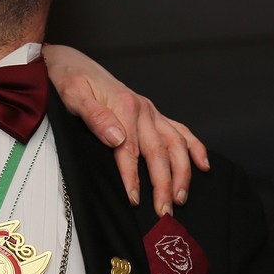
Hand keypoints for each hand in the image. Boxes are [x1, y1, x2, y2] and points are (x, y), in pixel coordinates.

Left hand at [42, 44, 208, 215]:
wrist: (72, 62)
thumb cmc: (69, 79)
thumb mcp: (73, 95)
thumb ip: (95, 117)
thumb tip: (117, 139)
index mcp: (124, 106)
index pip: (130, 151)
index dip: (133, 177)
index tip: (134, 200)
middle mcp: (143, 109)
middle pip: (158, 152)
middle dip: (163, 184)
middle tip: (163, 212)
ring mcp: (150, 111)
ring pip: (176, 144)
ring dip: (182, 172)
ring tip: (181, 198)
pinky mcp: (153, 113)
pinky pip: (180, 131)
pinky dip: (194, 148)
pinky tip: (203, 165)